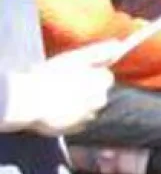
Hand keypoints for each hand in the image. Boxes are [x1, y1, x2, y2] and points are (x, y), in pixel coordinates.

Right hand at [1, 42, 118, 135]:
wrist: (29, 102)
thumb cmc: (50, 76)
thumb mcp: (75, 58)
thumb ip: (99, 51)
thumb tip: (118, 45)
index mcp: (101, 82)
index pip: (106, 76)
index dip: (91, 74)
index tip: (77, 74)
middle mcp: (100, 100)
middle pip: (99, 93)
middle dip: (86, 90)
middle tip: (64, 86)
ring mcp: (89, 116)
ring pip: (88, 108)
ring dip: (79, 104)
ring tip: (57, 98)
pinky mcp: (77, 129)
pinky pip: (78, 121)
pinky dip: (71, 117)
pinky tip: (56, 110)